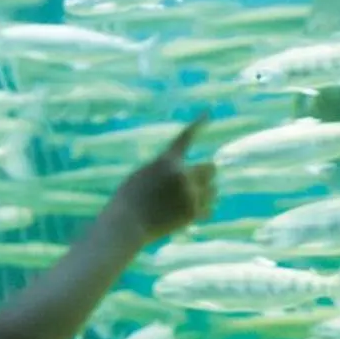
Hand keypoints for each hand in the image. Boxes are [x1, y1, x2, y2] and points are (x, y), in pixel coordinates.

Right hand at [110, 116, 217, 243]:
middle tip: (195, 182)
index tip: (208, 113)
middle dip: (205, 173)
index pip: (186, 137)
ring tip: (184, 201)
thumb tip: (189, 175)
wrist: (126, 224)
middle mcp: (183, 175)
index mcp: (168, 161)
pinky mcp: (193, 214)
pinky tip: (185, 214)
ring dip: (204, 192)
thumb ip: (167, 171)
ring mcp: (190, 195)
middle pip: (211, 168)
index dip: (198, 124)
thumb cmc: (129, 199)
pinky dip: (201, 210)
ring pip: (213, 190)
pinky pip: (209, 208)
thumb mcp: (144, 175)